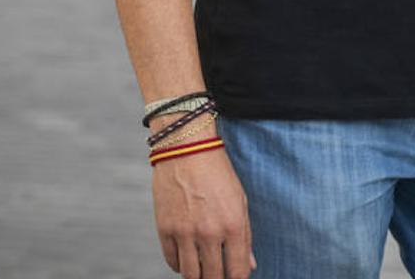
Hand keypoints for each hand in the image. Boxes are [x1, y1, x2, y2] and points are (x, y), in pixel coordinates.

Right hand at [152, 147, 254, 277]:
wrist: (186, 149)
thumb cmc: (218, 174)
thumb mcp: (240, 201)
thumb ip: (245, 236)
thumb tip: (250, 265)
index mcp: (233, 225)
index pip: (238, 270)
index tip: (235, 278)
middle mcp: (209, 232)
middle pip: (213, 278)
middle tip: (218, 276)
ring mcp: (185, 232)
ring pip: (190, 275)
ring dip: (198, 278)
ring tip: (202, 273)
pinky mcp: (164, 229)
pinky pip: (172, 261)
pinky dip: (180, 265)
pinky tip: (187, 259)